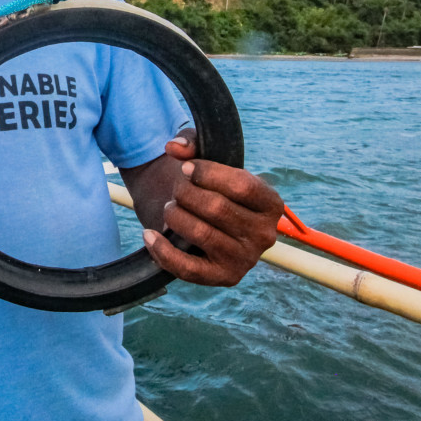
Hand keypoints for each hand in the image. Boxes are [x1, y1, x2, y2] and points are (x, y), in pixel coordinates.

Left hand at [141, 128, 283, 286]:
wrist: (209, 220)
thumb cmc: (212, 185)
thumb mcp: (208, 158)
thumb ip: (192, 143)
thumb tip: (174, 147)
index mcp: (271, 203)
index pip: (242, 186)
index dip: (208, 173)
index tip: (186, 168)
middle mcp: (265, 235)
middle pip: (217, 208)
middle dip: (185, 193)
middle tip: (176, 190)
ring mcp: (246, 259)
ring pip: (201, 234)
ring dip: (175, 215)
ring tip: (170, 208)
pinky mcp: (224, 277)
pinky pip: (189, 269)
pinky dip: (163, 251)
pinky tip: (149, 235)